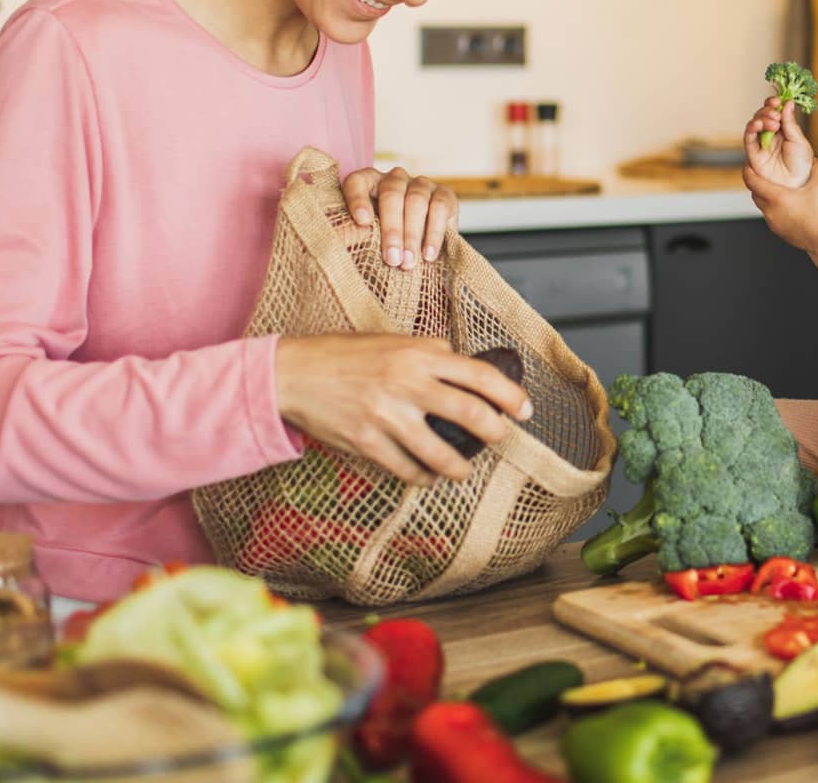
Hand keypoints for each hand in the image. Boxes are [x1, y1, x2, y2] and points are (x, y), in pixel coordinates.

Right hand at [273, 334, 532, 483]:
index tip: (525, 410)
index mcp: (418, 354)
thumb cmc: (344, 355)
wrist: (293, 374)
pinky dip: (422, 477)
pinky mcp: (366, 442)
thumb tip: (464, 367)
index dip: (510, 395)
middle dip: (495, 433)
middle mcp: (406, 383)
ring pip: (440, 453)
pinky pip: (406, 469)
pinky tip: (427, 476)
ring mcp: (386, 415)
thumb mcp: (392, 340)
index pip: (480, 375)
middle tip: (500, 438)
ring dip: (460, 468)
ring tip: (463, 470)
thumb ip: (429, 352)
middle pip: (470, 414)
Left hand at [342, 166, 458, 268]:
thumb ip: (351, 237)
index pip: (357, 182)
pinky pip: (440, 207)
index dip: (358, 200)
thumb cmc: (384, 246)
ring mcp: (421, 184)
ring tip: (408, 262)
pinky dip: (434, 233)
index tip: (362, 223)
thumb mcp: (365, 242)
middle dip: (391, 229)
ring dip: (412, 234)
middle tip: (391, 259)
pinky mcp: (445, 194)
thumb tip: (335, 239)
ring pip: (416, 200)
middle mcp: (394, 179)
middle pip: (391, 194)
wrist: (419, 255)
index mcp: (368, 184)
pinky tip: (428, 255)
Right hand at [743, 97, 814, 188]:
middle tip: (776, 114)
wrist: (797, 185)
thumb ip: (790, 123)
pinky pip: (748, 139)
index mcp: (783, 130)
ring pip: (754, 125)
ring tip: (773, 121)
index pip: (775, 111)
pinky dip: (751, 129)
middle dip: (768, 111)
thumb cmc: (801, 165)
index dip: (774, 104)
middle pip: (762, 116)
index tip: (778, 99)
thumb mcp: (799, 140)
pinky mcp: (753, 155)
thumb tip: (788, 103)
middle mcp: (770, 135)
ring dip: (761, 118)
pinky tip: (758, 125)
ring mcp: (761, 144)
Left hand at [744, 156, 817, 271]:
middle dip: (757, 184)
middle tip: (763, 176)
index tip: (748, 165)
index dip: (748, 171)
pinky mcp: (781, 233)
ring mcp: (774, 224)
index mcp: (776, 198)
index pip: (753, 182)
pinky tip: (787, 208)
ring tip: (776, 191)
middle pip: (755, 195)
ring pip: (764, 208)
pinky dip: (775, 211)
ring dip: (766, 199)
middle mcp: (771, 212)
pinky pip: (772, 219)